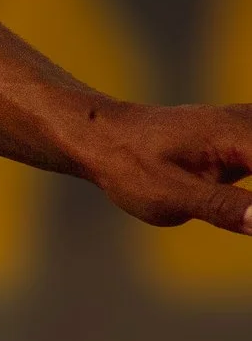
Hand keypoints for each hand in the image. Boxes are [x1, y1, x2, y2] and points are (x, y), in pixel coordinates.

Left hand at [78, 102, 251, 234]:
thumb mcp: (168, 195)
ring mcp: (251, 124)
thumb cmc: (129, 165)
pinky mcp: (248, 135)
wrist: (104, 137)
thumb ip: (222, 207)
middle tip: (246, 218)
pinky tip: (246, 209)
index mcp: (237, 134)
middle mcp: (250, 121)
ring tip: (234, 211)